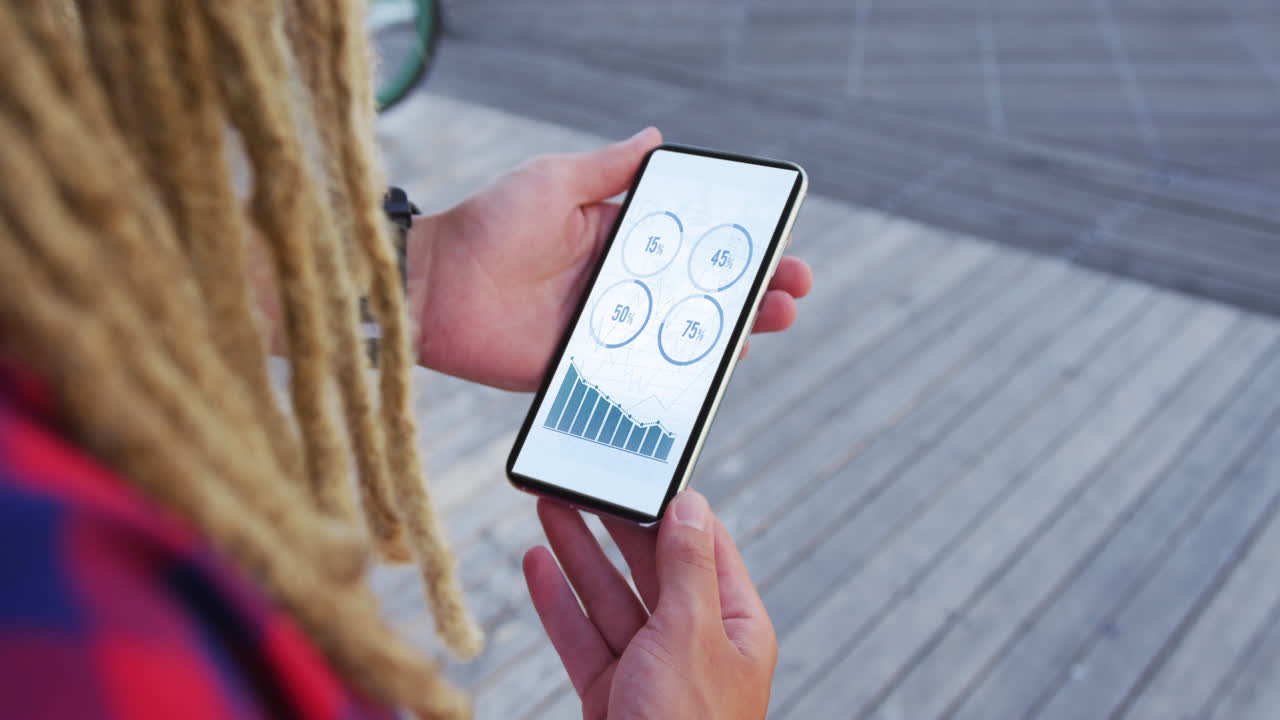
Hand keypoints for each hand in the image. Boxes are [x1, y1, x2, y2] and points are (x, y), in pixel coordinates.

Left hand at [408, 128, 813, 390]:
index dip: (736, 247)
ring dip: (731, 332)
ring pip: (681, 336)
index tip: (779, 245)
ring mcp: (606, 332)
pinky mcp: (587, 370)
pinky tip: (717, 372)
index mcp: (617, 240)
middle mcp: (619, 288)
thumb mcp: (554, 182)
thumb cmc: (489, 224)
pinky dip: (679, 377)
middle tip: (793, 290)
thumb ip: (608, 169)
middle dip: (752, 290)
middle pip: (699, 293)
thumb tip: (656, 137)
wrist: (432, 288)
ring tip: (774, 321)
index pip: (692, 245)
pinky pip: (640, 376)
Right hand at [523, 492, 776, 718]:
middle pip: (652, 568)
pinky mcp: (612, 695)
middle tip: (581, 480)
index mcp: (734, 625)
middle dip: (614, 524)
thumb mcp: (691, 633)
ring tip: (549, 507)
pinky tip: (537, 566)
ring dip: (579, 553)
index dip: (673, 507)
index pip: (706, 547)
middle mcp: (695, 644)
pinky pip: (583, 638)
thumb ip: (686, 566)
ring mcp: (651, 671)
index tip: (641, 470)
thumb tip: (691, 505)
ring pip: (611, 599)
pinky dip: (559, 603)